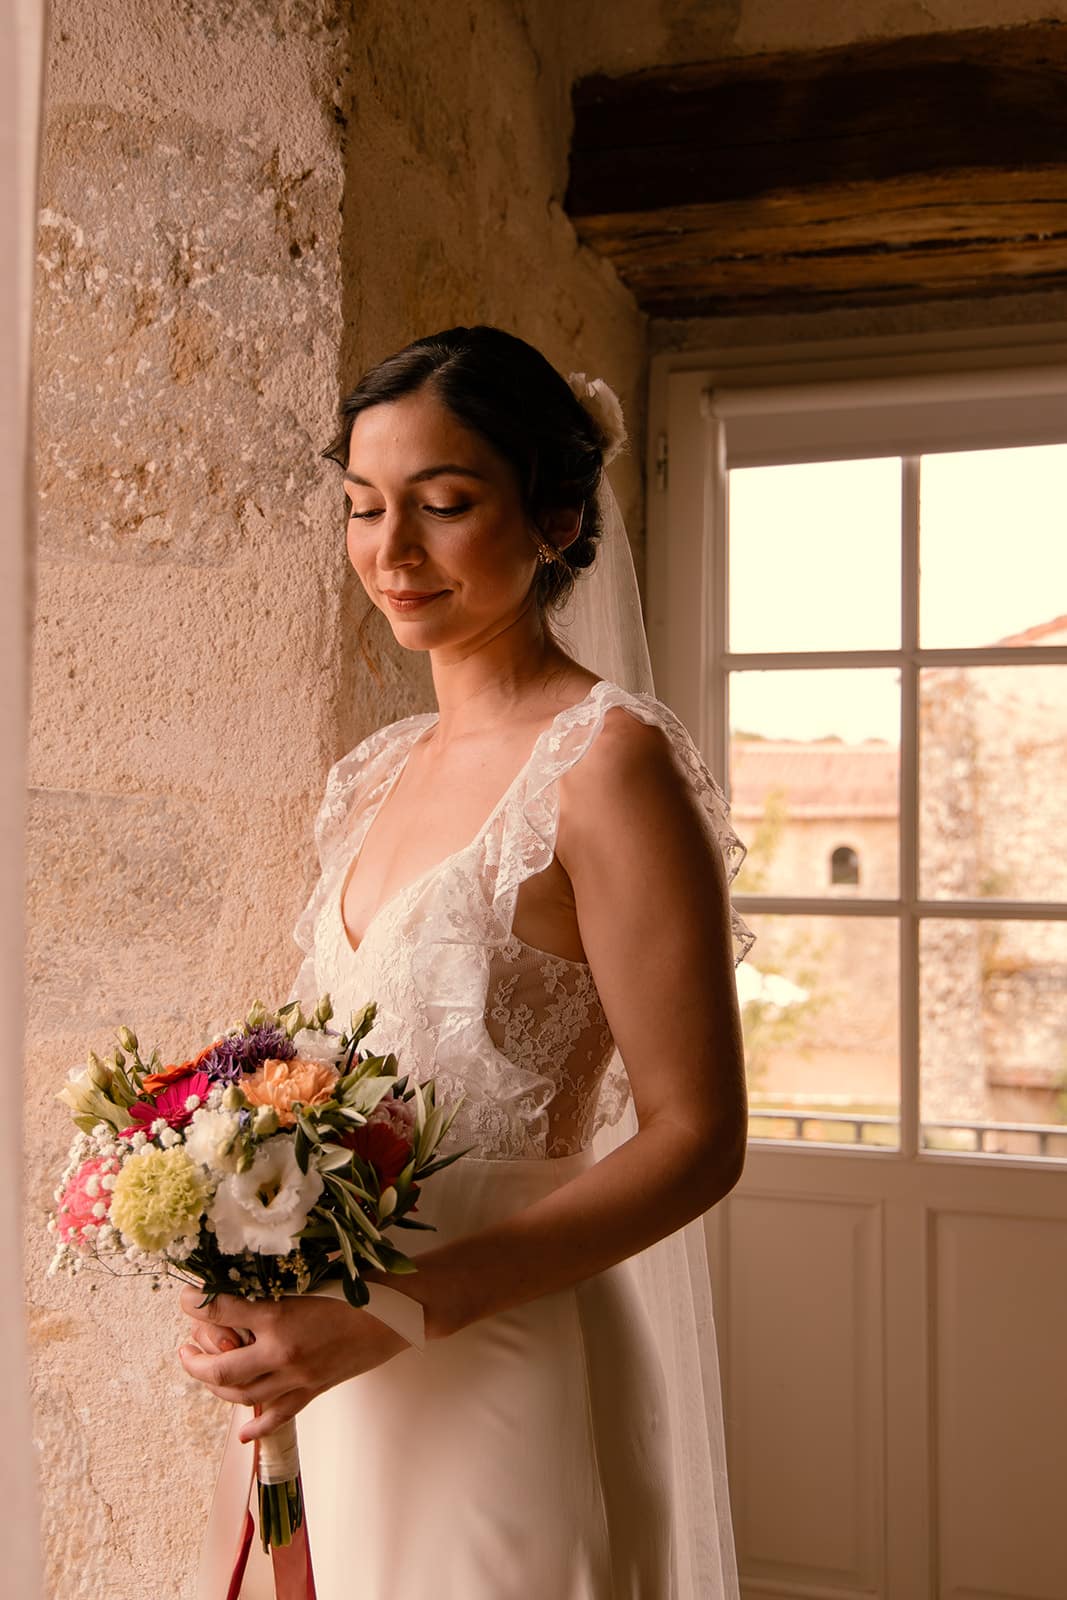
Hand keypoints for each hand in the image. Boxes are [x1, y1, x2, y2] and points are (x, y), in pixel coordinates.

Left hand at [177, 1286, 409, 1440]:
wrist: (401, 1312)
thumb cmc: (361, 1282)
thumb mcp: (313, 1272)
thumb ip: (278, 1278)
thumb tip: (244, 1274)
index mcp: (279, 1315)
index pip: (220, 1312)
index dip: (195, 1305)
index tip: (184, 1299)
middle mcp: (282, 1352)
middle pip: (220, 1367)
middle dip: (194, 1360)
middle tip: (183, 1349)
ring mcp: (297, 1377)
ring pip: (242, 1394)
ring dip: (216, 1386)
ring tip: (204, 1372)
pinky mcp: (313, 1390)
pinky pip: (278, 1415)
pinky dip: (257, 1425)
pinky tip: (242, 1432)